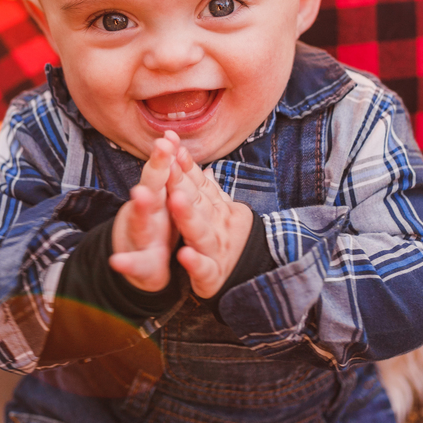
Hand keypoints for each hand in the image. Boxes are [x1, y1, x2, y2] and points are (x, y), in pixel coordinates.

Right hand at [108, 131, 181, 291]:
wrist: (136, 268)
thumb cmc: (156, 229)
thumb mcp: (166, 203)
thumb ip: (170, 177)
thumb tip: (177, 147)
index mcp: (160, 199)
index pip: (164, 172)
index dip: (168, 154)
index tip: (171, 133)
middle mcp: (148, 213)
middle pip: (153, 187)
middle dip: (157, 167)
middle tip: (162, 145)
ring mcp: (141, 237)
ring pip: (141, 221)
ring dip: (141, 207)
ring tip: (141, 193)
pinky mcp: (139, 264)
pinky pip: (132, 263)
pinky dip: (125, 262)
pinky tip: (117, 261)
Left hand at [168, 154, 253, 298]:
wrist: (253, 272)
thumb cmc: (226, 237)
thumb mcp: (220, 210)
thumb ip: (208, 188)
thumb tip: (203, 163)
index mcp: (214, 209)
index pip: (197, 184)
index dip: (184, 166)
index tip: (171, 145)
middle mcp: (215, 225)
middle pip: (197, 202)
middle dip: (182, 183)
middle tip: (168, 164)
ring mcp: (215, 249)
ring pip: (200, 231)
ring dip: (188, 216)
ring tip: (175, 200)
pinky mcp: (212, 276)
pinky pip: (204, 269)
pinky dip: (195, 263)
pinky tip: (184, 255)